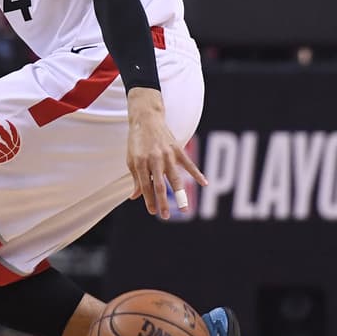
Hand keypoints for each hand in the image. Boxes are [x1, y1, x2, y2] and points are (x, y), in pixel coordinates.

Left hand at [125, 88, 206, 218]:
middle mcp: (154, 159)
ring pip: (175, 178)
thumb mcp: (131, 159)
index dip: (148, 200)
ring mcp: (167, 154)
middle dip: (162, 202)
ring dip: (180, 195)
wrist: (146, 119)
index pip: (145, 186)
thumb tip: (135, 197)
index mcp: (140, 162)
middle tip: (165, 216)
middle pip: (159, 185)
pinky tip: (204, 184)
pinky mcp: (177, 149)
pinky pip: (189, 164)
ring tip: (184, 209)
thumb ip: (136, 178)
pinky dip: (197, 174)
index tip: (153, 212)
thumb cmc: (137, 141)